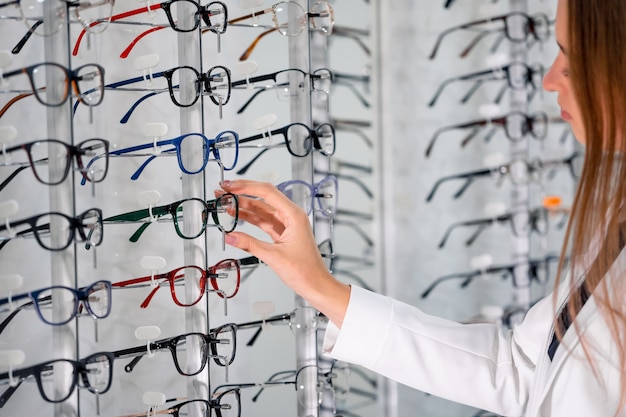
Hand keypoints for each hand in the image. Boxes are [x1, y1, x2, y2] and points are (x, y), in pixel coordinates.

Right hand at [218, 179, 349, 326]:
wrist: (316, 285)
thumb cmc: (306, 271)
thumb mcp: (274, 257)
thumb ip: (250, 245)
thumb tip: (231, 236)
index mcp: (294, 215)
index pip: (268, 193)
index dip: (247, 187)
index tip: (231, 186)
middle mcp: (291, 216)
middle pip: (263, 198)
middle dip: (242, 193)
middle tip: (224, 191)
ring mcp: (286, 224)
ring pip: (261, 210)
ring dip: (243, 206)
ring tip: (225, 202)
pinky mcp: (282, 234)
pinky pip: (263, 221)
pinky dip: (249, 219)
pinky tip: (236, 216)